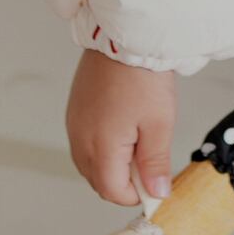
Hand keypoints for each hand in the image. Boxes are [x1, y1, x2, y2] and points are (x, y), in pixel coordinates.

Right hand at [66, 48, 178, 206]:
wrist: (123, 39)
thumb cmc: (141, 77)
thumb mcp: (159, 125)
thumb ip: (154, 163)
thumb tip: (156, 193)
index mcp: (100, 146)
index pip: (112, 192)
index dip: (136, 194)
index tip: (155, 184)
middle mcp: (80, 139)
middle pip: (99, 181)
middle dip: (125, 181)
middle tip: (150, 161)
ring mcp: (74, 126)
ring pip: (91, 165)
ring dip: (114, 165)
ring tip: (139, 141)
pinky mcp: (75, 114)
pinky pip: (86, 144)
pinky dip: (104, 148)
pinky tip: (125, 129)